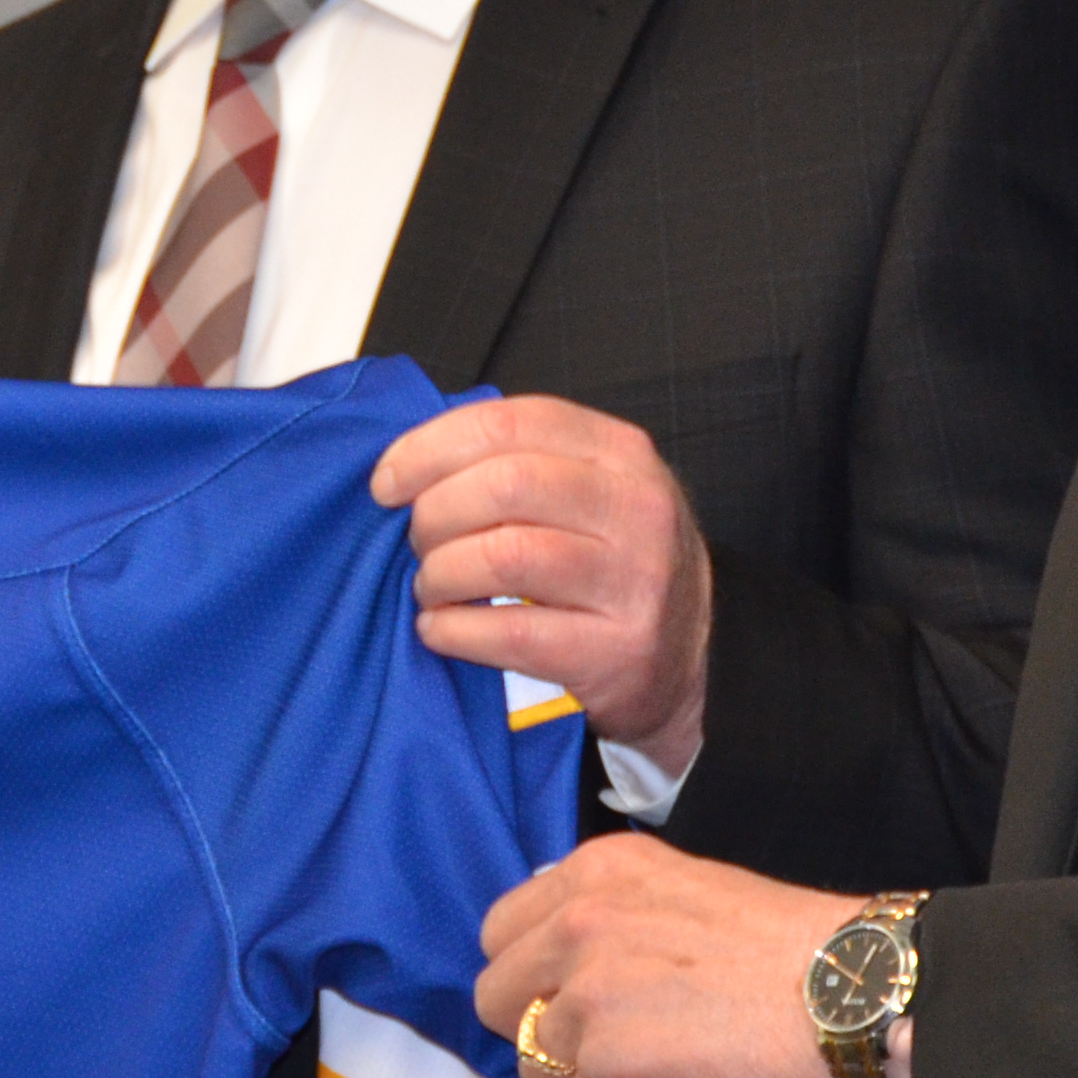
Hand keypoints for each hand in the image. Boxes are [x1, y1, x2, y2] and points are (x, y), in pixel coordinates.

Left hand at [369, 396, 714, 772]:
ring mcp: (633, 582)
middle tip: (417, 540)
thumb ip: (518, 461)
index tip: (387, 481)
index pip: (509, 423)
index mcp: (619, 452)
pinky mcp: (616, 652)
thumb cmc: (613, 562)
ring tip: (430, 585)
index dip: (430, 448)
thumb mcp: (590, 489)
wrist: (691, 655)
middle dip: (434, 512)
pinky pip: (511, 633)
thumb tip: (408, 461)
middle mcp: (634, 508)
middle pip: (505, 484)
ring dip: (441, 572)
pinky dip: (454, 630)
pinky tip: (439, 628)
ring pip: (504, 556)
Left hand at [477, 836, 891, 1077]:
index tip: (575, 999)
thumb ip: (614, 913)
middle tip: (609, 1050)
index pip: (499, 931)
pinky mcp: (611, 1073)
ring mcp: (588, 1000)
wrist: (854, 992)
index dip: (532, 977)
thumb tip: (563, 973)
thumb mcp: (685, 887)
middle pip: (497, 1003)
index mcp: (595, 873)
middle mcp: (578, 925)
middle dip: (546, 1034)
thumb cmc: (788, 945)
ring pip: (536, 1071)